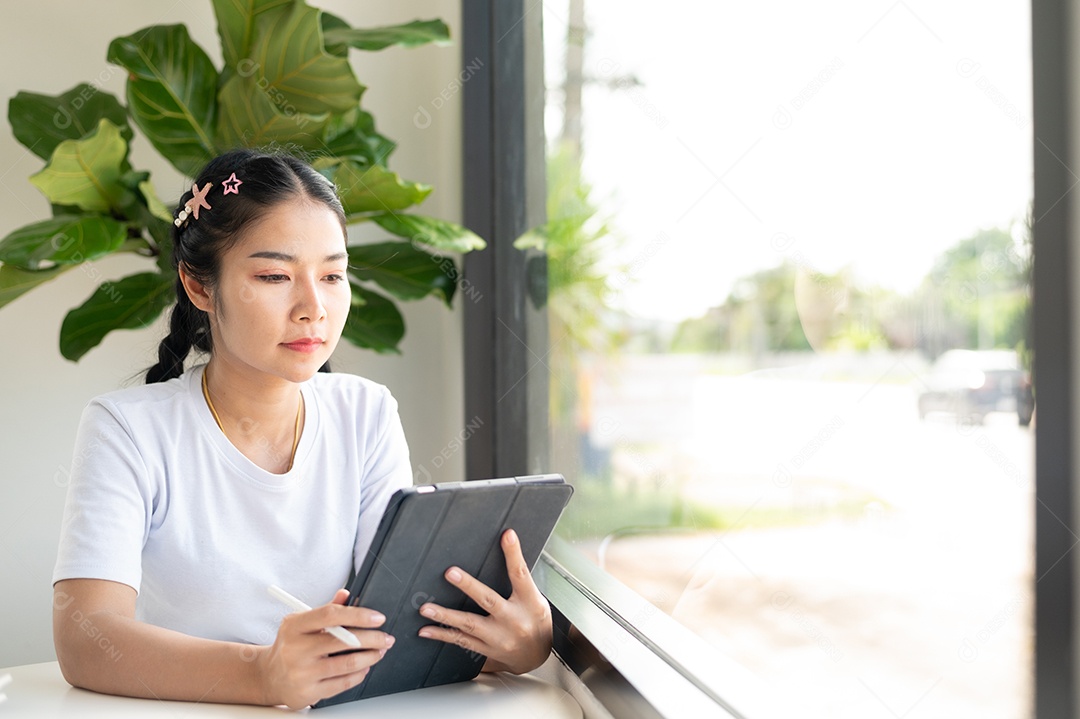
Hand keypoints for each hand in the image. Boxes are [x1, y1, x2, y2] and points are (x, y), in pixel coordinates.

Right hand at [256, 589, 393, 708]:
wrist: (269, 676)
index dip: (358, 615)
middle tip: (386, 638)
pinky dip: (359, 674)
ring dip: (370, 657)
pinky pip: (342, 683)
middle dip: (372, 639)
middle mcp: (296, 649)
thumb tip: (346, 593)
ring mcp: (301, 673)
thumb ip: (326, 609)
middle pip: (343, 640)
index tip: (378, 618)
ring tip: (379, 652)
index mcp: (294, 626)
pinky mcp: (308, 692)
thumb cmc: (291, 646)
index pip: (330, 615)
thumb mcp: (301, 623)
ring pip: (347, 664)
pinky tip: (364, 668)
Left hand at [417, 529, 552, 674]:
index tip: (507, 535)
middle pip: (489, 600)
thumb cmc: (535, 621)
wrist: (537, 658)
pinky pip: (461, 641)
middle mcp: (514, 620)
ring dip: (445, 615)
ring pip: (469, 624)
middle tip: (450, 573)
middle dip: (469, 586)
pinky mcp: (486, 649)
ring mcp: (499, 637)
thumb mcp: (536, 599)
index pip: (521, 574)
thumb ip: (520, 580)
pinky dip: (442, 634)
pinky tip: (426, 629)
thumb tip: (507, 548)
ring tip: (426, 608)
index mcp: (529, 602)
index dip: (514, 554)